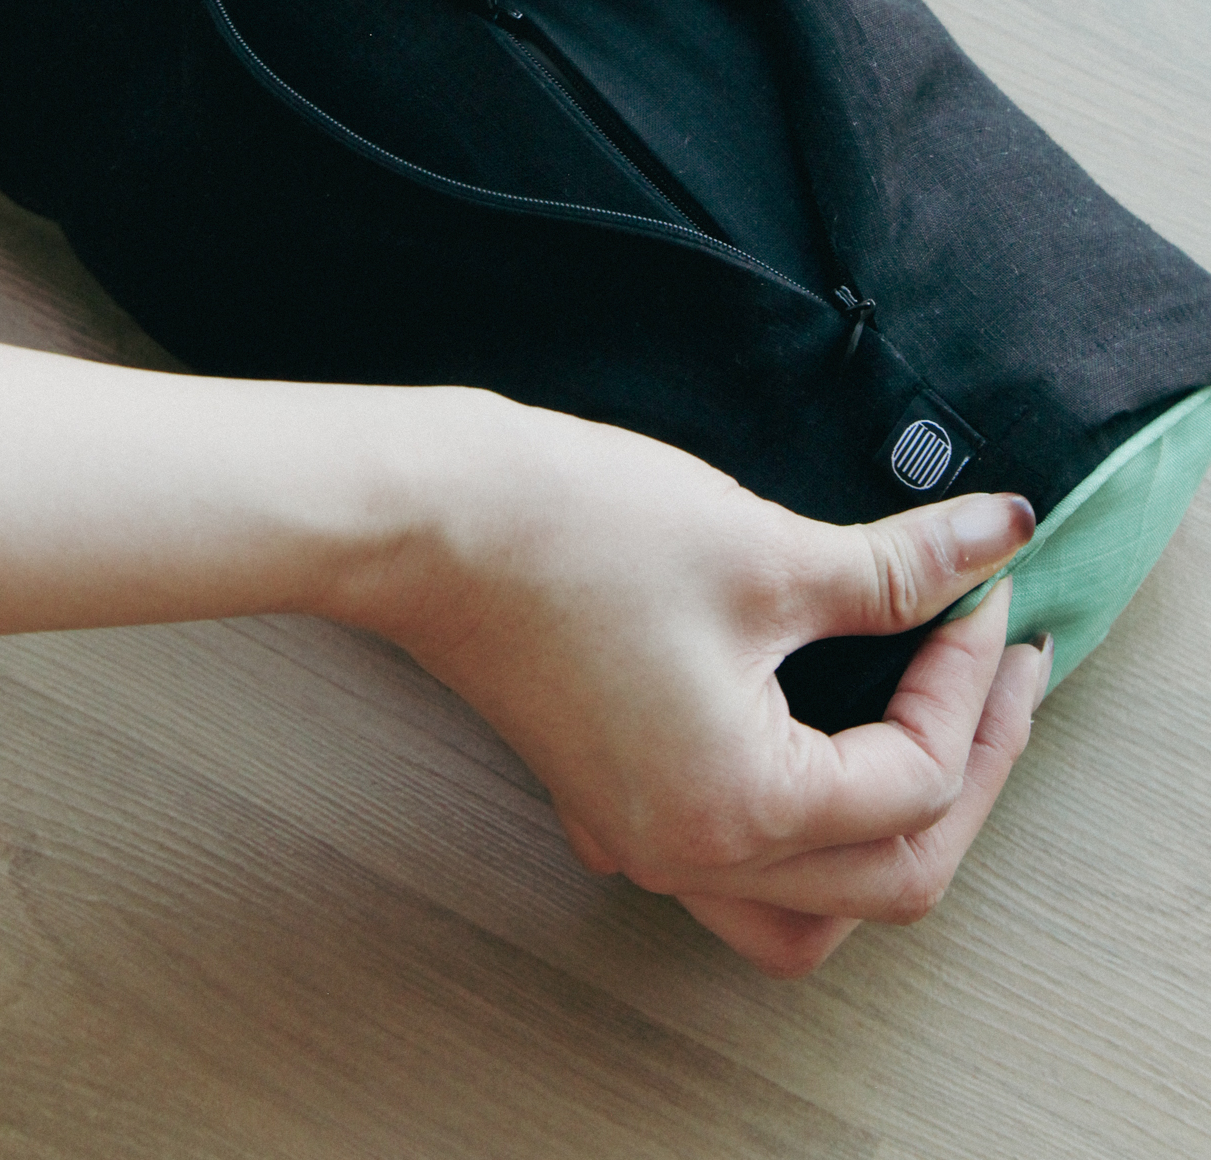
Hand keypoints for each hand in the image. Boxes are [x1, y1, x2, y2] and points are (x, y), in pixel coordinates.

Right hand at [357, 398, 1042, 976]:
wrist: (423, 515)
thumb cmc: (572, 533)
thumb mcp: (762, 548)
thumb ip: (897, 569)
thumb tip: (994, 541)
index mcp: (737, 808)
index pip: (912, 778)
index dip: (968, 678)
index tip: (982, 590)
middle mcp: (688, 852)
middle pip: (884, 877)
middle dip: (964, 769)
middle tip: (999, 669)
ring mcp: (640, 833)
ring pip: (807, 906)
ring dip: (886, 835)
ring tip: (933, 738)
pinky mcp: (608, 794)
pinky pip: (734, 862)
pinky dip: (804, 821)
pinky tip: (822, 736)